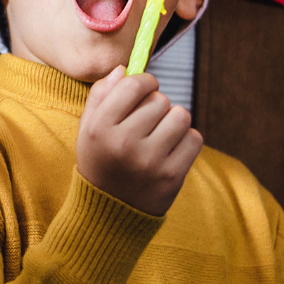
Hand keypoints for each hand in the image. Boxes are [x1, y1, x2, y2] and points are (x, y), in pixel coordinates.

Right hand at [76, 69, 201, 215]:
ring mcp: (150, 162)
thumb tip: (124, 69)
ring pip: (181, 116)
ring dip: (173, 122)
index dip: (145, 82)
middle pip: (160, 100)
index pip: (134, 85)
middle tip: (147, 124)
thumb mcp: (89, 129)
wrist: (109, 213)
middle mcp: (124, 143)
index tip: (145, 89)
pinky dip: (186, 141)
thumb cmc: (100, 161)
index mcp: (101, 128)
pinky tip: (170, 151)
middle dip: (156, 106)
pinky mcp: (172, 176)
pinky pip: (194, 139)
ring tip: (159, 136)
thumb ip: (101, 95)